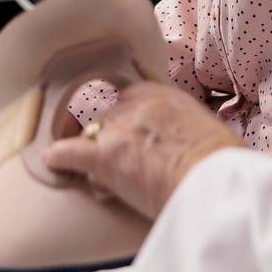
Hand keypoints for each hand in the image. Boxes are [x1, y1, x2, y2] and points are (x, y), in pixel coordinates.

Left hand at [43, 81, 240, 222]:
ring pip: (87, 133)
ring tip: (87, 168)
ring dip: (85, 149)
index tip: (112, 121)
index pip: (125, 93)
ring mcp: (119, 128)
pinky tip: (53, 161)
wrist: (214, 178)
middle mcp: (136, 104)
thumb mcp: (201, 125)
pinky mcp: (106, 157)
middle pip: (102, 111)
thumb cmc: (218, 160)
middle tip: (97, 146)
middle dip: (97, 130)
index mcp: (162, 94)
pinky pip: (71, 152)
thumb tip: (180, 137)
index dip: (115, 111)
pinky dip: (60, 157)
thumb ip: (180, 122)